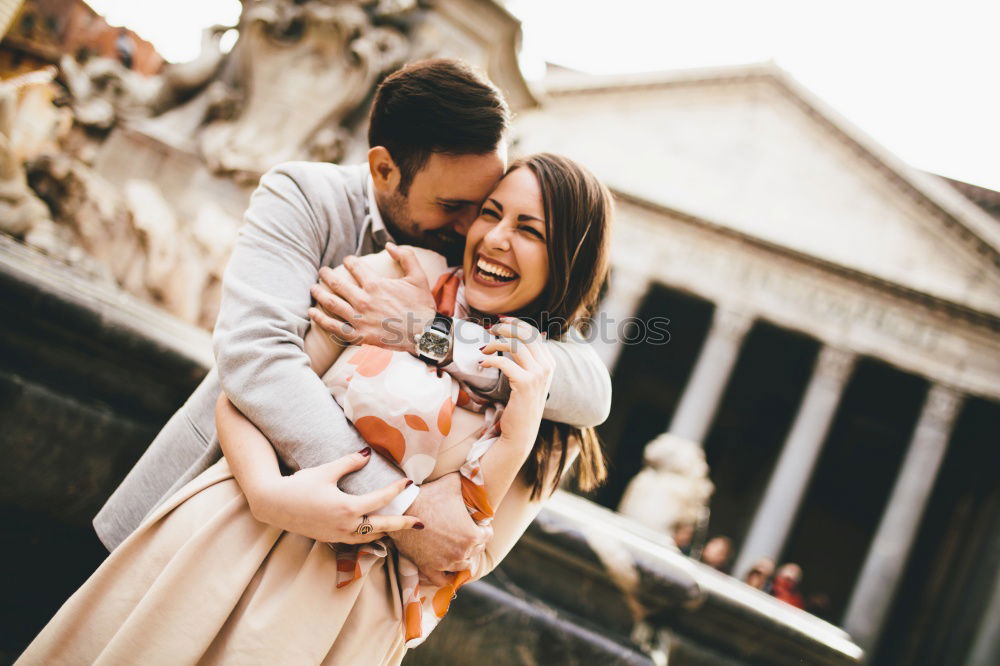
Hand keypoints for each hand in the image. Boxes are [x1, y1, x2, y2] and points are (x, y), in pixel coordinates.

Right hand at [248, 448, 421, 543]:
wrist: (273, 504)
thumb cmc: (299, 485)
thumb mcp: (326, 471)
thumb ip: (349, 464)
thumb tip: (367, 454)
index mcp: (348, 508)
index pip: (381, 500)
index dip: (396, 490)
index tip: (409, 482)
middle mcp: (346, 526)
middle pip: (383, 526)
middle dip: (403, 524)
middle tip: (420, 523)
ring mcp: (338, 535)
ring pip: (370, 537)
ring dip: (386, 531)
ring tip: (399, 527)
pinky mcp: (330, 538)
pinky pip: (356, 540)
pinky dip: (369, 536)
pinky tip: (372, 530)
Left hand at [309, 243, 435, 351]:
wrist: (425, 335)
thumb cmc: (421, 306)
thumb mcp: (418, 277)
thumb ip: (406, 256)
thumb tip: (389, 245)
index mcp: (376, 285)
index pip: (355, 267)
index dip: (349, 261)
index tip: (346, 260)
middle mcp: (364, 301)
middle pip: (338, 284)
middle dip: (327, 276)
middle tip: (321, 271)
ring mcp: (359, 319)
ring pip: (332, 304)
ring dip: (320, 294)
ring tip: (313, 288)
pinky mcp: (359, 336)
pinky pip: (335, 327)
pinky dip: (322, 320)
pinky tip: (313, 313)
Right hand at [391, 471, 492, 586]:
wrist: (401, 510)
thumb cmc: (428, 496)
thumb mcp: (452, 483)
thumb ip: (468, 479)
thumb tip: (476, 470)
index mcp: (472, 535)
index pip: (487, 535)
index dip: (482, 527)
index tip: (476, 523)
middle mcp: (462, 553)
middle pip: (476, 550)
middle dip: (472, 541)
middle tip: (463, 531)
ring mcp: (445, 563)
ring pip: (462, 566)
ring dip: (462, 557)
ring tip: (456, 547)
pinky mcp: (429, 569)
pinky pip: (443, 581)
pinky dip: (447, 576)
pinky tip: (447, 569)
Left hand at [480, 316, 554, 446]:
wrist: (521, 432)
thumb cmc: (521, 405)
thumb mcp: (529, 379)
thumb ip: (527, 361)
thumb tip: (513, 338)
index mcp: (549, 362)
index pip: (534, 333)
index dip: (516, 323)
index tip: (501, 320)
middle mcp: (547, 366)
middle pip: (525, 334)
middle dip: (506, 328)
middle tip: (490, 329)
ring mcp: (538, 375)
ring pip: (515, 345)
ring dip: (495, 343)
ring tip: (483, 349)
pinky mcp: (525, 383)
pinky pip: (504, 362)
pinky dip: (490, 359)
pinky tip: (482, 364)